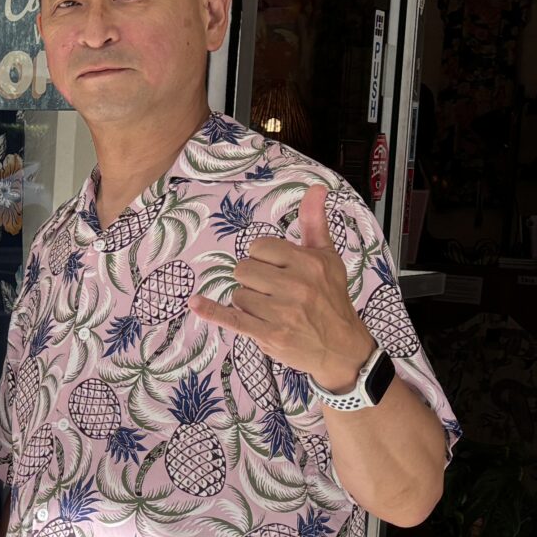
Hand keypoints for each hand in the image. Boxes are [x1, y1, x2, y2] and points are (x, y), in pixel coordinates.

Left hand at [191, 184, 373, 394]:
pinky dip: (211, 311)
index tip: (277, 270)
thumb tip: (316, 188)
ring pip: (238, 294)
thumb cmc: (331, 299)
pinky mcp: (269, 335)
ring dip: (249, 303)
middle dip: (253, 280)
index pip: (258, 247)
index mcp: (307, 262)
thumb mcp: (327, 257)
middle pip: (243, 270)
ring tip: (273, 311)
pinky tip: (195, 303)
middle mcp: (296, 286)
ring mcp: (281, 313)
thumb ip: (314, 222)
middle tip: (275, 293)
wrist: (341, 348)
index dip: (262, 258)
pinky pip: (231, 318)